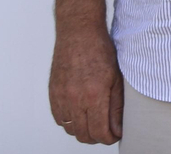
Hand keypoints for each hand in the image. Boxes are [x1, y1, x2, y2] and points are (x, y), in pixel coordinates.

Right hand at [48, 0, 123, 144]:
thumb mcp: (116, 78)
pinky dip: (69, 121)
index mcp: (94, 95)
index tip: (115, 134)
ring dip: (83, 130)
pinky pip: (59, 118)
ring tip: (94, 121)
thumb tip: (117, 129)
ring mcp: (62, 97)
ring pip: (71, 129)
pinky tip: (79, 113)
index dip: (109, 138)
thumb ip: (116, 107)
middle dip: (97, 137)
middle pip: (84, 135)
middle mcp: (75, 99)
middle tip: (106, 130)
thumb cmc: (99, 50)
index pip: (100, 132)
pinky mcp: (53, 93)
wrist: (78, 32)